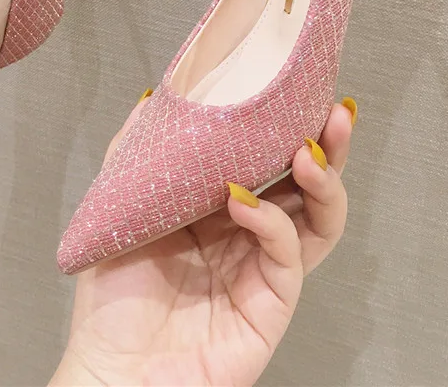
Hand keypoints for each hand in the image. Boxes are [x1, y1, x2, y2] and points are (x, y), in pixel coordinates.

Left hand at [52, 99, 355, 385]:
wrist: (112, 370)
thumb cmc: (112, 296)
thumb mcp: (118, 206)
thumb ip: (138, 150)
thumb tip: (154, 95)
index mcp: (219, 207)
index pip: (269, 159)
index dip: (289, 126)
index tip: (300, 89)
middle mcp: (249, 234)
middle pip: (307, 184)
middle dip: (329, 146)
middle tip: (335, 113)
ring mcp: (263, 269)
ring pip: (318, 220)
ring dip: (323, 181)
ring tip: (310, 150)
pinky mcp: (271, 305)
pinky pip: (287, 255)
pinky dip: (271, 223)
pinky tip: (244, 203)